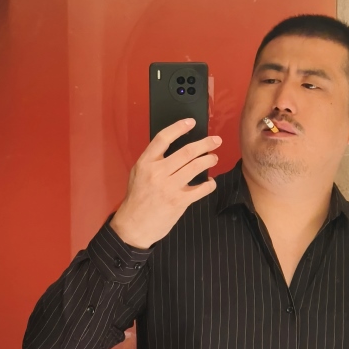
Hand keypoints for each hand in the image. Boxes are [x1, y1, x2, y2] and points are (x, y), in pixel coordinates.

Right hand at [110, 118, 220, 247]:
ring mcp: (169, 187)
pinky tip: (210, 182)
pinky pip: (201, 189)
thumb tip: (172, 149)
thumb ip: (152, 161)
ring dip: (209, 160)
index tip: (191, 122)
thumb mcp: (137, 174)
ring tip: (213, 158)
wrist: (133, 226)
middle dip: (205, 144)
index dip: (179, 127)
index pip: (164, 138)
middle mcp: (157, 172)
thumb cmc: (136, 199)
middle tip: (215, 141)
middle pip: (187, 152)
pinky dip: (209, 184)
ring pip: (196, 167)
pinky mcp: (179, 201)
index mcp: (146, 163)